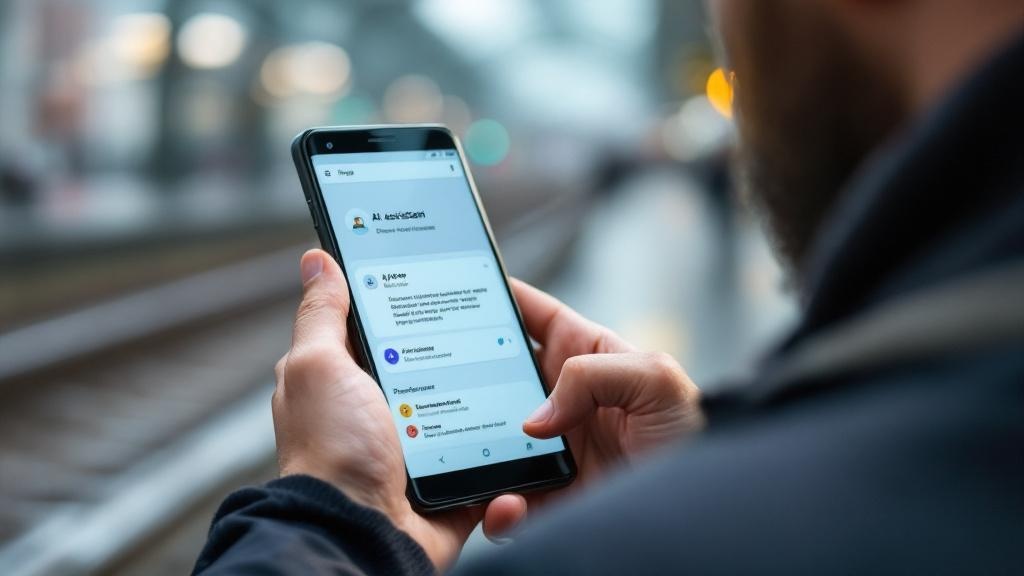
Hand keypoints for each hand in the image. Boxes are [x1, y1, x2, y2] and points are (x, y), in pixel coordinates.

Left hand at [273, 249, 519, 569]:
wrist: (361, 533)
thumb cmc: (331, 450)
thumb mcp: (319, 367)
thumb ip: (323, 315)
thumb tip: (317, 259)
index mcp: (344, 383)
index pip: (378, 329)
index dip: (406, 302)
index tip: (441, 275)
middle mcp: (378, 416)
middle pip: (430, 366)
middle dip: (461, 346)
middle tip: (494, 317)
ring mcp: (415, 452)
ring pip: (464, 410)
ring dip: (489, 397)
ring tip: (521, 366)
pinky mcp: (448, 484)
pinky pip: (487, 458)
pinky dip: (503, 446)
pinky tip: (523, 421)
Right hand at [481, 279, 702, 538]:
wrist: (701, 511)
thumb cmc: (693, 434)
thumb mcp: (656, 379)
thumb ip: (592, 374)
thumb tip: (536, 416)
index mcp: (587, 357)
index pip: (534, 317)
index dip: (500, 299)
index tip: (462, 288)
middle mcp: (562, 400)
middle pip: (498, 378)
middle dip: (467, 375)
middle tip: (439, 375)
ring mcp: (551, 450)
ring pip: (491, 440)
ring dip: (473, 446)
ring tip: (465, 452)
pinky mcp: (548, 499)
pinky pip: (505, 504)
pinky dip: (497, 507)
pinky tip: (507, 504)